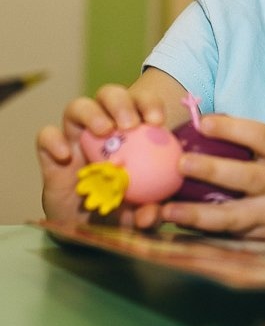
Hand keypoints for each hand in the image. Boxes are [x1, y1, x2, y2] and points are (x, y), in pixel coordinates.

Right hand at [36, 84, 168, 223]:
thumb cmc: (120, 212)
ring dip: (92, 113)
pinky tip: (66, 156)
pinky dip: (54, 139)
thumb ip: (149, 215)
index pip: (142, 103)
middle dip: (121, 102)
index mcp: (134, 134)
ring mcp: (76, 139)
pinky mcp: (51, 154)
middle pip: (110, 95)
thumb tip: (152, 214)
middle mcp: (104, 130)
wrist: (87, 230)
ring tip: (104, 130)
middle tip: (130, 124)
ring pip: (78, 106)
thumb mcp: (140, 216)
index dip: (150, 104)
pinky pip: (46, 136)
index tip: (157, 121)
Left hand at [156, 113, 264, 239]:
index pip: (261, 136)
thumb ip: (253, 145)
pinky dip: (206, 232)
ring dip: (199, 214)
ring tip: (168, 211)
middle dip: (213, 171)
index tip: (205, 121)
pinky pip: (232, 235)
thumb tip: (202, 125)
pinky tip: (180, 231)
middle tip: (180, 164)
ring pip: (235, 217)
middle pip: (247, 178)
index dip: (233, 128)